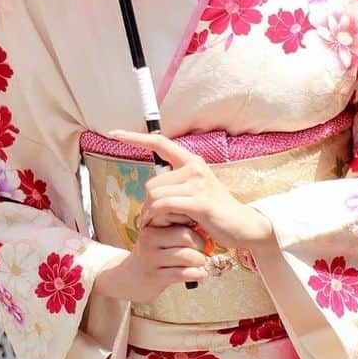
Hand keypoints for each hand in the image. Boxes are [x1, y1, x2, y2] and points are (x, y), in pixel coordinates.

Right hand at [95, 221, 215, 304]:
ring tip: (202, 263)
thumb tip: (205, 221)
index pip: (180, 216)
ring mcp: (150, 258)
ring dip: (200, 260)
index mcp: (152, 224)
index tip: (203, 232)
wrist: (129, 277)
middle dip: (202, 244)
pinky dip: (197, 274)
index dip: (196, 224)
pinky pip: (182, 274)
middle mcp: (149, 239)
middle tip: (207, 250)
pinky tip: (201, 274)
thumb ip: (177, 227)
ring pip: (186, 256)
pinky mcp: (154, 277)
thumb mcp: (159, 236)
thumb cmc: (153, 254)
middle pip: (186, 236)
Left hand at [111, 130, 273, 251]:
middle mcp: (195, 168)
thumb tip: (153, 192)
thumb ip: (176, 186)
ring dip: (150, 214)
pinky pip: (164, 205)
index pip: (160, 142)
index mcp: (192, 162)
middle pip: (152, 183)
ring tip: (156, 224)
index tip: (114, 133)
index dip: (135, 138)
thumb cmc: (215, 213)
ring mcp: (198, 184)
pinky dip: (154, 216)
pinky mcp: (200, 202)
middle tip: (151, 219)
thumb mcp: (194, 193)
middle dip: (146, 204)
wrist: (243, 226)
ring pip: (156, 195)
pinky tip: (155, 224)